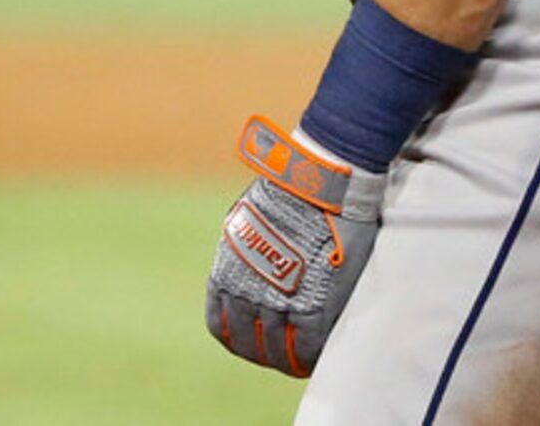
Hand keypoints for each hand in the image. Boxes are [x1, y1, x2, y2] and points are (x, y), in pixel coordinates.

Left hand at [207, 116, 384, 378]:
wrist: (318, 178)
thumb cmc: (290, 189)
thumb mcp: (249, 217)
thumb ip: (249, 247)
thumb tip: (257, 257)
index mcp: (225, 273)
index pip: (221, 325)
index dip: (239, 339)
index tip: (255, 342)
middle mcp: (244, 293)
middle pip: (247, 344)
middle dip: (265, 354)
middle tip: (283, 356)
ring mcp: (277, 302)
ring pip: (278, 351)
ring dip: (289, 361)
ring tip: (303, 361)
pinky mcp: (311, 304)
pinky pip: (308, 345)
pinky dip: (312, 356)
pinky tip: (318, 355)